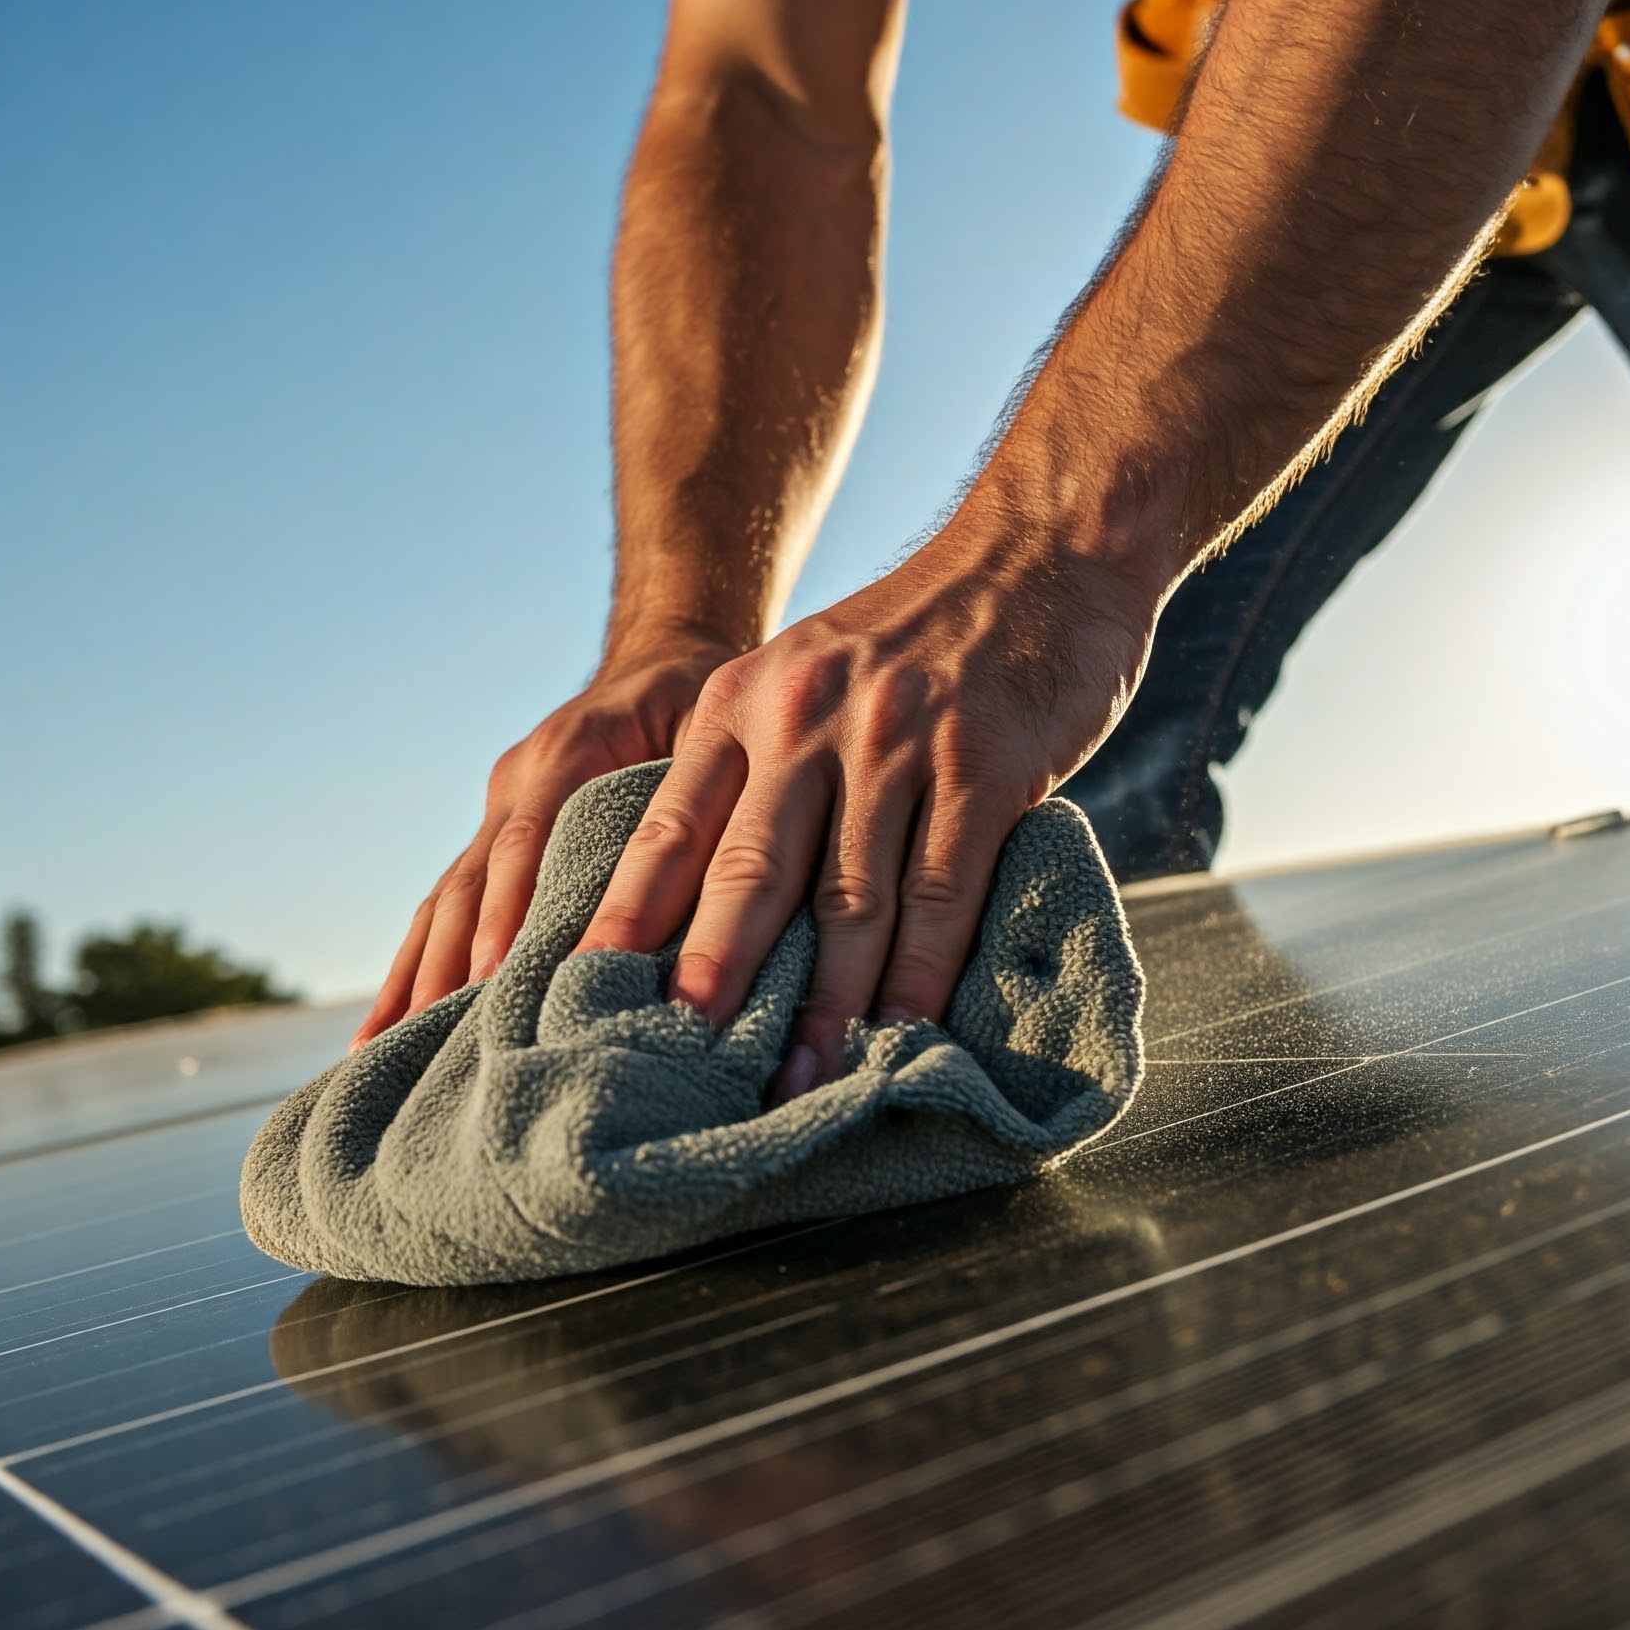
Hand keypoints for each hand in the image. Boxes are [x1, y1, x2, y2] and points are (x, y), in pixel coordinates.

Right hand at [353, 637, 738, 1047]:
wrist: (664, 658)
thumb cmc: (702, 701)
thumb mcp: (714, 728)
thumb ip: (706, 798)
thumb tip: (716, 899)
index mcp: (569, 750)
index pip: (529, 840)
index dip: (511, 912)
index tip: (495, 980)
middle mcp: (517, 781)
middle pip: (468, 883)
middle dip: (446, 966)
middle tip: (429, 1042)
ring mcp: (496, 811)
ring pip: (445, 903)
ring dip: (413, 978)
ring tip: (373, 1054)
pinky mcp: (495, 839)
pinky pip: (448, 908)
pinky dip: (419, 966)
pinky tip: (387, 1027)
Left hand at [573, 536, 1152, 1100]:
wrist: (1046, 547)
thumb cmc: (925, 631)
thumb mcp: (810, 669)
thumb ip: (765, 760)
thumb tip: (719, 895)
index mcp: (744, 699)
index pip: (667, 828)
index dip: (624, 920)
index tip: (583, 996)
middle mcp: (808, 717)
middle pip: (748, 876)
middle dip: (710, 981)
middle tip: (672, 1063)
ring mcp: (900, 741)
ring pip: (850, 902)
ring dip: (825, 1008)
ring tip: (797, 1083)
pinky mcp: (986, 764)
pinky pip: (943, 891)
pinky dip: (920, 973)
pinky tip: (901, 1030)